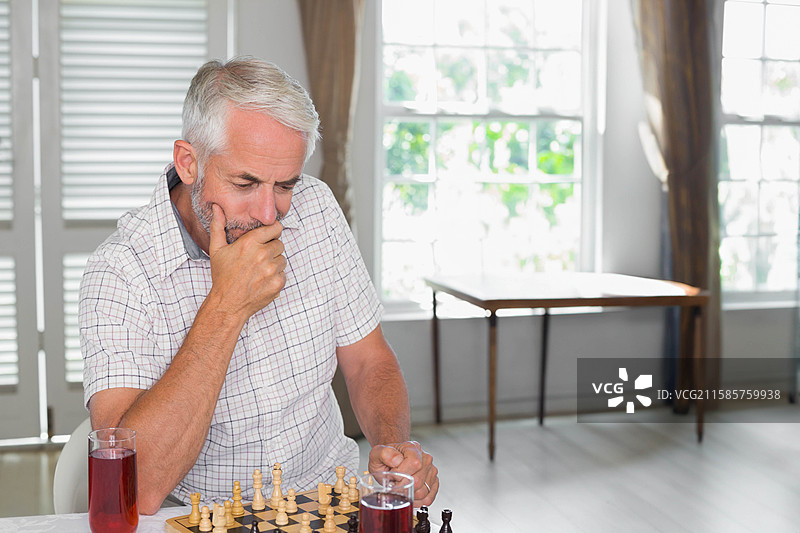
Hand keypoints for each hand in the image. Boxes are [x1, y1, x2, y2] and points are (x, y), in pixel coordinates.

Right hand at [207, 204, 286, 319]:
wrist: (228, 304)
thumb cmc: (222, 277)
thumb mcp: (217, 250)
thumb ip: (218, 226)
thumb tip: (216, 207)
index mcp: (250, 243)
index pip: (276, 228)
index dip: (272, 232)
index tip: (268, 237)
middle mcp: (263, 254)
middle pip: (279, 243)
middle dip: (271, 249)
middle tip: (258, 259)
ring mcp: (272, 269)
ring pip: (283, 259)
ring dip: (274, 263)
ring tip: (259, 271)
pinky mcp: (278, 283)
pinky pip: (284, 274)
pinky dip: (276, 277)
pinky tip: (262, 281)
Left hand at [368, 441, 438, 506]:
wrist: (390, 462)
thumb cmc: (385, 459)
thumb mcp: (377, 454)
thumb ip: (384, 454)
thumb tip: (396, 460)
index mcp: (413, 448)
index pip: (414, 463)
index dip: (400, 474)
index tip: (392, 474)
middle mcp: (425, 458)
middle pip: (418, 481)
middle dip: (402, 486)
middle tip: (394, 482)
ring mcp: (431, 471)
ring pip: (423, 492)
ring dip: (409, 494)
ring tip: (401, 486)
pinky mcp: (433, 483)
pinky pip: (428, 498)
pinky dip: (417, 501)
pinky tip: (409, 494)